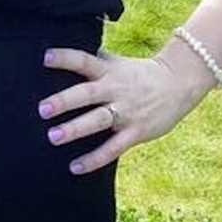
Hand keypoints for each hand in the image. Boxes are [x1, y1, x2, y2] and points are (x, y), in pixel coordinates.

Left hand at [38, 45, 198, 174]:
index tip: (46, 58)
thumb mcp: (117, 63)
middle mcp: (115, 89)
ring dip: (76, 129)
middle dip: (65, 101)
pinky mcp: (135, 132)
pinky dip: (95, 159)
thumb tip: (59, 54)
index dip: (66, 58)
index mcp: (108, 71)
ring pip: (98, 121)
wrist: (178, 84)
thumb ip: (94, 60)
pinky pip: (113, 148)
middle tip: (43, 109)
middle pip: (88, 94)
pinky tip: (75, 167)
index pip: (84, 61)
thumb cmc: (138, 74)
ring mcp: (126, 112)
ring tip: (53, 137)